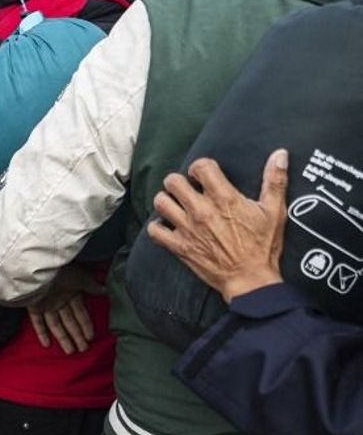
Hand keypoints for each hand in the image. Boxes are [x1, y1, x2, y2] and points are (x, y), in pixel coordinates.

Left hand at [27, 266, 104, 353]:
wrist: (40, 266)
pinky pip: (37, 322)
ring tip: (70, 351)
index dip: (86, 325)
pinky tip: (46, 345)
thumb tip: (106, 291)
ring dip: (63, 338)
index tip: (91, 337)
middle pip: (69, 321)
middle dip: (77, 335)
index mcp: (71, 293)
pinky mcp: (33, 306)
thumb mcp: (81, 279)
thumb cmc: (63, 270)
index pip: (80, 313)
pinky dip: (41, 332)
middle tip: (84, 349)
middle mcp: (59, 300)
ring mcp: (46, 304)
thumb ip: (92, 287)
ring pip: (56, 325)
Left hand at [148, 150, 287, 302]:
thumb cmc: (263, 246)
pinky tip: (167, 226)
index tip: (205, 175)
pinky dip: (157, 227)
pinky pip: (155, 231)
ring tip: (176, 204)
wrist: (250, 279)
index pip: (200, 167)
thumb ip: (275, 181)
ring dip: (166, 200)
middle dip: (179, 182)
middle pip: (173, 182)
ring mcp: (187, 229)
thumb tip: (280, 155)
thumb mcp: (274, 211)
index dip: (200, 167)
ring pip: (161, 202)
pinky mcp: (179, 246)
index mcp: (224, 198)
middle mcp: (201, 210)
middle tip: (187, 189)